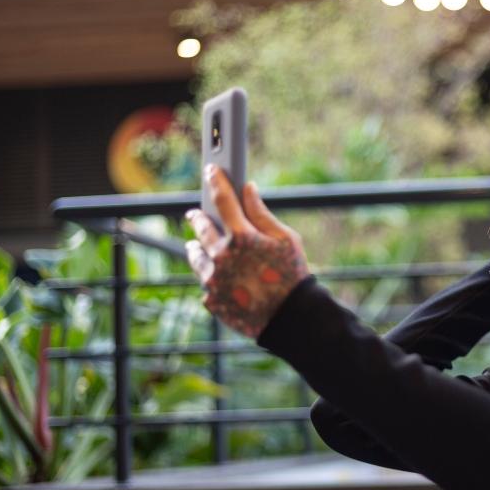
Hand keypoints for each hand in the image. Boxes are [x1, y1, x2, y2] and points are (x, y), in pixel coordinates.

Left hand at [185, 165, 309, 336]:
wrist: (291, 319)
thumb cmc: (293, 275)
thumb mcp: (286, 239)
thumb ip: (262, 213)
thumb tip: (248, 188)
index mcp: (241, 236)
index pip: (223, 200)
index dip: (216, 181)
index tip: (211, 170)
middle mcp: (221, 256)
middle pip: (201, 228)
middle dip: (198, 218)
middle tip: (196, 215)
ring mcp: (213, 280)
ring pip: (196, 256)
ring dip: (197, 248)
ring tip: (198, 246)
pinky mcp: (211, 300)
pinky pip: (205, 282)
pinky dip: (210, 276)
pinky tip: (218, 276)